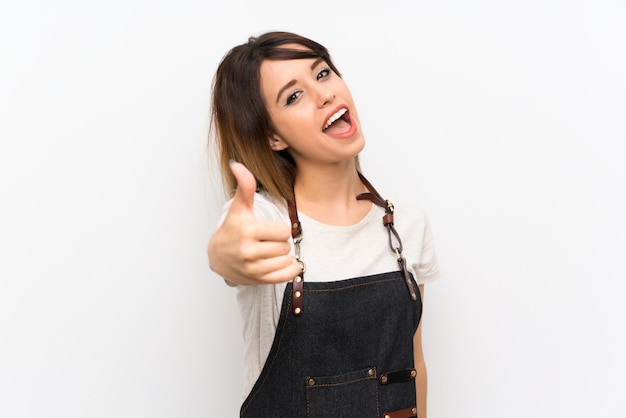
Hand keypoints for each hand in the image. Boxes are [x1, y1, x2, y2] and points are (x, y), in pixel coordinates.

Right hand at [207, 161, 301, 284]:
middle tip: (266, 242)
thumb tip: (237, 164)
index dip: (278, 230)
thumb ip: (244, 186)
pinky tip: (279, 264)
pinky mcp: (256, 280)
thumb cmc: (233, 229)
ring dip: (282, 257)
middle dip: (279, 243)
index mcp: (247, 230)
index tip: (266, 230)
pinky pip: (285, 276)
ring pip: (286, 261)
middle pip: (285, 246)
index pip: (283, 231)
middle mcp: (248, 251)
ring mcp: (252, 268)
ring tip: (268, 253)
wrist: (218, 256)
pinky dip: (288, 270)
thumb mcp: (239, 208)